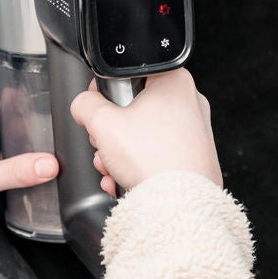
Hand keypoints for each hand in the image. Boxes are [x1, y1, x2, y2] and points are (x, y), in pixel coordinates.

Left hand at [0, 90, 59, 215]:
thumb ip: (13, 172)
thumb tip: (47, 165)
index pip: (3, 94)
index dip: (24, 91)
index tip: (46, 95)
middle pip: (8, 118)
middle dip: (29, 122)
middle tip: (55, 128)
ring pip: (3, 139)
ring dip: (21, 144)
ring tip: (48, 150)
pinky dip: (12, 163)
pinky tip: (25, 173)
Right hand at [69, 69, 221, 197]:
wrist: (178, 205)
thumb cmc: (155, 161)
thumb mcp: (103, 124)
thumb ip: (86, 105)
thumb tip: (83, 104)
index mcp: (174, 82)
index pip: (129, 73)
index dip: (107, 90)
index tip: (98, 106)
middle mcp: (190, 103)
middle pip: (134, 108)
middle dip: (111, 131)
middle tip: (105, 143)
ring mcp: (194, 132)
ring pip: (142, 135)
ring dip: (119, 152)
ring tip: (114, 167)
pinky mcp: (193, 157)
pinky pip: (155, 154)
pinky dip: (137, 166)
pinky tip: (125, 178)